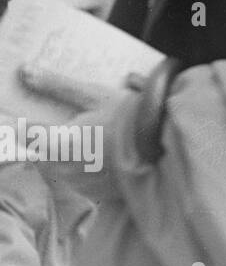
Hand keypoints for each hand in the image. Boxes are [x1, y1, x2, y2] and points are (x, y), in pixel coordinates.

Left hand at [11, 67, 130, 199]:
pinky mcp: (92, 194)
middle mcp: (61, 169)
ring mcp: (77, 185)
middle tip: (75, 126)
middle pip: (39, 153)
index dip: (18, 126)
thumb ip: (57, 85)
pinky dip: (84, 169)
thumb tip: (25, 71)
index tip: (21, 118)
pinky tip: (103, 156)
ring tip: (93, 139)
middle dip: (49, 140)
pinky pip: (77, 180)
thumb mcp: (95, 95)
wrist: (166, 145)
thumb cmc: (129, 116)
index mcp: (55, 143)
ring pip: (58, 168)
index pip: (21, 135)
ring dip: (67, 155)